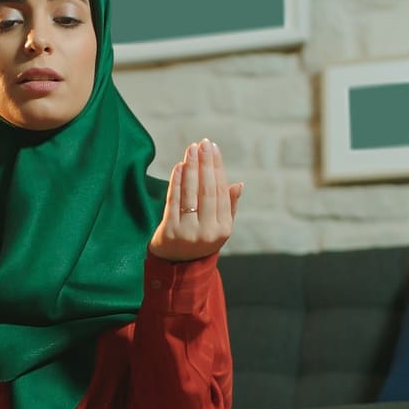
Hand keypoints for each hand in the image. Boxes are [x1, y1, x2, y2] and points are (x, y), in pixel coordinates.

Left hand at [149, 138, 241, 261]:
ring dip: (190, 168)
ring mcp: (187, 232)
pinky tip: (179, 166)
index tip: (214, 149)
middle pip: (207, 190)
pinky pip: (173, 201)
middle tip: (203, 143)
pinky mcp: (169, 231)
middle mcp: (207, 231)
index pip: (221, 192)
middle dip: (205, 164)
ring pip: (190, 193)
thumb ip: (229, 207)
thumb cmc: (202, 239)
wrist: (177, 265)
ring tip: (191, 149)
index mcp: (223, 229)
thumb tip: (238, 184)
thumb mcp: (220, 228)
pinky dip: (176, 182)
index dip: (218, 168)